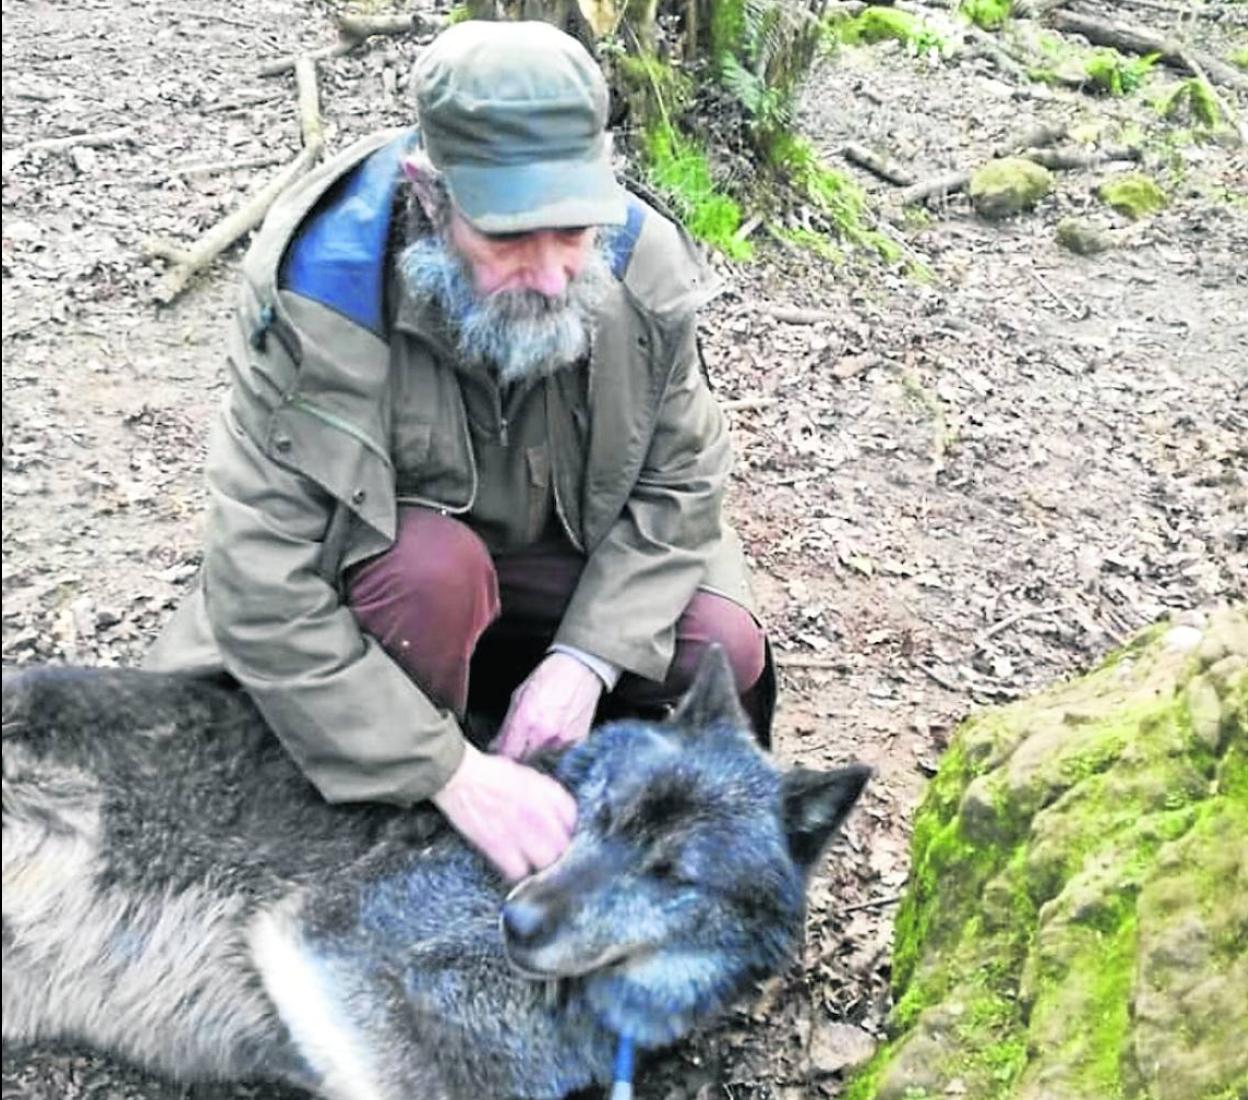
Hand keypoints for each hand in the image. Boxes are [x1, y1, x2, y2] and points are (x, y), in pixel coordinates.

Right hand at [431, 743, 576, 880]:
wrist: (458, 775)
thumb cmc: (489, 771)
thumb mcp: (525, 773)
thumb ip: (544, 792)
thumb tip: (556, 809)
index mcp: (545, 791)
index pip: (571, 816)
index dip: (569, 827)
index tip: (563, 832)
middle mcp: (537, 812)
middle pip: (562, 844)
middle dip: (559, 850)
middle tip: (552, 852)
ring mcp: (519, 830)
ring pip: (545, 861)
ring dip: (542, 865)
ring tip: (536, 864)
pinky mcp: (497, 845)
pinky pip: (518, 871)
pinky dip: (518, 873)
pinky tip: (516, 869)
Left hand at [494, 652, 603, 760]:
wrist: (580, 668)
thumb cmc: (549, 676)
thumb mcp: (520, 696)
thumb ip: (509, 725)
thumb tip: (497, 745)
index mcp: (526, 720)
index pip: (507, 754)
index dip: (502, 757)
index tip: (501, 755)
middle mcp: (544, 734)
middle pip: (525, 761)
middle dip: (519, 757)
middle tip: (519, 747)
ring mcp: (563, 740)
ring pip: (544, 761)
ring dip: (538, 755)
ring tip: (540, 738)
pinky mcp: (578, 741)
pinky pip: (562, 756)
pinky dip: (556, 750)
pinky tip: (555, 735)